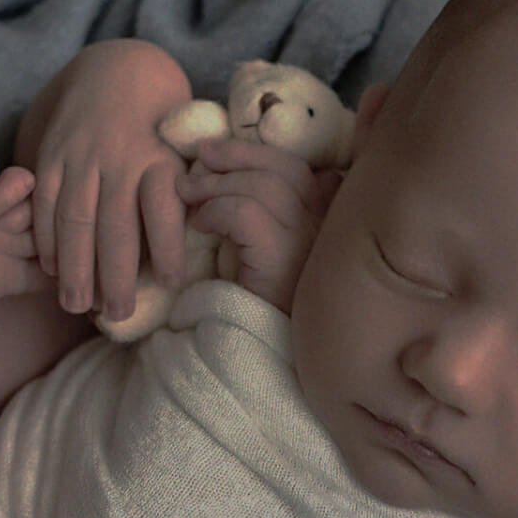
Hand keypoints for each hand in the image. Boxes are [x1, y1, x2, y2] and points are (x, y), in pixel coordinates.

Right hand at [16, 40, 192, 322]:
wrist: (116, 71)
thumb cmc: (160, 128)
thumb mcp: (182, 153)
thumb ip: (181, 197)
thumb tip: (184, 261)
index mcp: (160, 159)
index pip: (164, 208)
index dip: (167, 246)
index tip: (171, 282)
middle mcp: (121, 158)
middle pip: (116, 225)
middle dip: (115, 274)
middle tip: (118, 312)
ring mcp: (82, 157)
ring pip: (75, 218)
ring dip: (75, 267)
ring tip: (76, 305)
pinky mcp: (52, 155)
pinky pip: (45, 202)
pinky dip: (45, 238)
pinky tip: (50, 269)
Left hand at [176, 136, 341, 312]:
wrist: (264, 363)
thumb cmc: (264, 314)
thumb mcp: (272, 261)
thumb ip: (273, 224)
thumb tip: (241, 184)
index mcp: (331, 229)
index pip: (302, 172)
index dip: (259, 156)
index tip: (221, 155)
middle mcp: (331, 233)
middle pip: (288, 169)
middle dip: (237, 154)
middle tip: (200, 157)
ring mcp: (312, 245)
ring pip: (264, 186)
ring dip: (217, 183)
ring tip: (186, 194)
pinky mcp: (285, 260)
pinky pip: (246, 213)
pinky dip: (215, 210)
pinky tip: (198, 225)